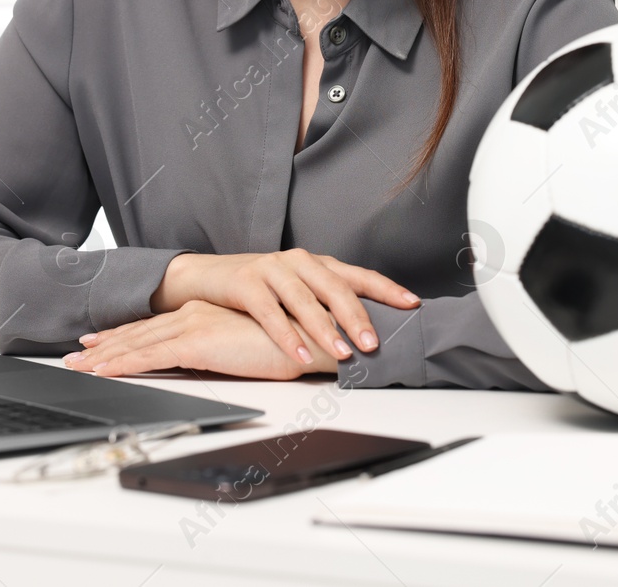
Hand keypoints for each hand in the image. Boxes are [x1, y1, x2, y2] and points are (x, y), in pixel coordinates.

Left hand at [63, 300, 340, 380]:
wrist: (312, 336)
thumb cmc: (289, 343)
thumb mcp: (247, 345)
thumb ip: (223, 348)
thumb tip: (209, 360)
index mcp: (204, 314)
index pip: (155, 328)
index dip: (125, 337)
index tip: (100, 344)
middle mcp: (192, 315)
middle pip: (139, 334)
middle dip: (105, 347)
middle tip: (76, 355)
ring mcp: (192, 326)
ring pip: (136, 344)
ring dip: (104, 357)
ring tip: (77, 367)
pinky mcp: (197, 341)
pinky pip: (149, 355)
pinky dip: (121, 363)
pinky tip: (101, 371)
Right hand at [148, 249, 418, 367]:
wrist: (206, 277)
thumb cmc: (259, 288)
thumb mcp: (296, 291)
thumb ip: (324, 304)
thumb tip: (364, 333)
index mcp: (316, 263)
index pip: (358, 275)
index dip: (386, 289)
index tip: (411, 304)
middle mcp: (298, 261)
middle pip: (335, 288)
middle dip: (357, 317)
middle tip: (373, 343)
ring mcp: (272, 269)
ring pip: (305, 301)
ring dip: (326, 329)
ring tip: (343, 353)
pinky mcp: (246, 282)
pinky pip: (270, 312)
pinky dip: (287, 336)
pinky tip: (300, 355)